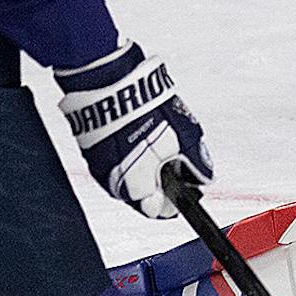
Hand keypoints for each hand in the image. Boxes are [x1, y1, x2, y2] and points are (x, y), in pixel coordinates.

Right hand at [56, 43, 211, 217]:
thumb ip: (196, 165)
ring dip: (143, 162)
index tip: (186, 184)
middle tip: (173, 154)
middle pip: (143, 192)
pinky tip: (138, 129)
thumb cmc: (145, 112)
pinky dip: (126, 148)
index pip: (159, 210)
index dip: (176, 198)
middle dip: (160, 177)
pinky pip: (113, 156)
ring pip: (128, 173)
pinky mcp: (90, 147)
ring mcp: (98, 166)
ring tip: (156, 136)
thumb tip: (205, 177)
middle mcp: (113, 184)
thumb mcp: (186, 139)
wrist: (111, 85)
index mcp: (136, 189)